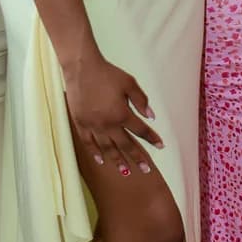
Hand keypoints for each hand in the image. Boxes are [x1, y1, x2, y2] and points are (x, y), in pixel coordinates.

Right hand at [62, 51, 162, 175]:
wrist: (82, 69)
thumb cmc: (108, 74)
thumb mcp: (129, 83)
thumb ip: (141, 101)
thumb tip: (151, 117)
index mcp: (122, 114)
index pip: (140, 130)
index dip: (152, 138)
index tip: (160, 146)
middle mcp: (108, 124)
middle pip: (125, 145)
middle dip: (137, 158)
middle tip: (145, 170)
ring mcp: (93, 126)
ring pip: (107, 148)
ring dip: (117, 161)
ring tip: (125, 172)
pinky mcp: (81, 124)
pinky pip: (88, 143)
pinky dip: (95, 153)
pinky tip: (101, 161)